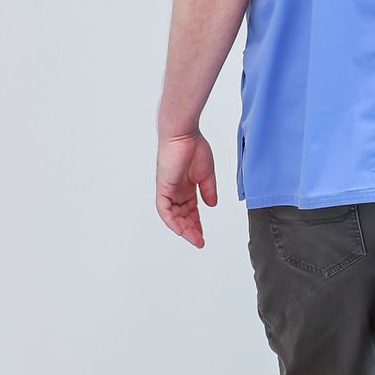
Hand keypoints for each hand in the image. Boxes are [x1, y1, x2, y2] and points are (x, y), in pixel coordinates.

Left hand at [156, 131, 217, 247]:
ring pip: (173, 216)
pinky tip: (181, 229)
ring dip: (183, 228)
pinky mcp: (163, 187)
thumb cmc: (194, 146)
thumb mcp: (206, 173)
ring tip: (194, 239)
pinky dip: (172, 220)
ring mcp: (168, 189)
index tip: (203, 235)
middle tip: (199, 241)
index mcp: (186, 186)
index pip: (190, 210)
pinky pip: (164, 209)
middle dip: (191, 229)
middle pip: (182, 216)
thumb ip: (208, 190)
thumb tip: (211, 205)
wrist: (183, 133)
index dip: (197, 223)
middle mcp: (175, 190)